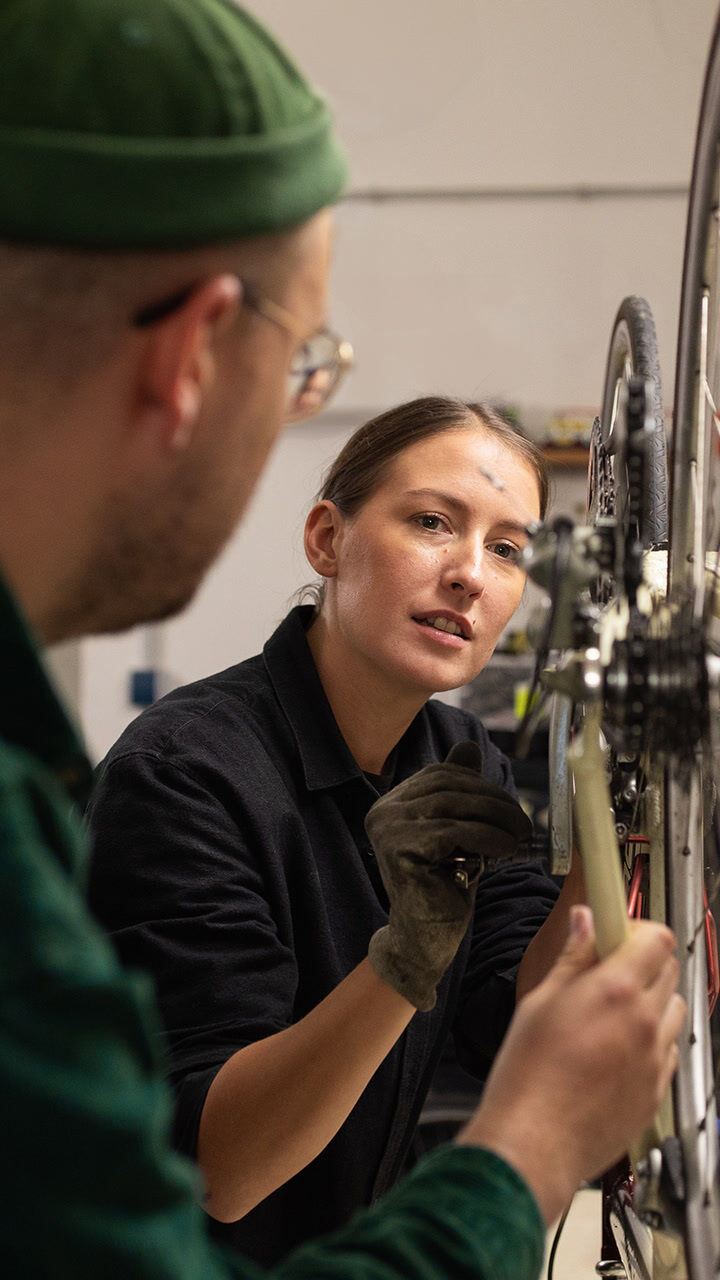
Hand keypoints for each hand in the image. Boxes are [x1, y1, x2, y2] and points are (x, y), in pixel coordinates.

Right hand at [365, 741, 531, 1010]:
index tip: (510, 805)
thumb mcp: (455, 831)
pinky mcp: (398, 849)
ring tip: (521, 835)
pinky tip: (507, 850)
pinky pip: (453, 832)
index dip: (480, 784)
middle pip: (448, 787)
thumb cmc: (442, 885)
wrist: (423, 939)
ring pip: (453, 807)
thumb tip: (467, 747)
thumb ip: (457, 792)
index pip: (440, 774)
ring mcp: (387, 829)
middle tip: (524, 820)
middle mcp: (382, 811)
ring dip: (496, 818)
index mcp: (391, 803)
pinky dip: (488, 837)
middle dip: (493, 800)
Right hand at [458, 907, 685, 1223]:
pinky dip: (651, 1041)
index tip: (617, 932)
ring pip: (674, 1009)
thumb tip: (584, 923)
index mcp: (616, 990)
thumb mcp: (540, 1001)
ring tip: (611, 1013)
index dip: (637, 929)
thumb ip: (572, 958)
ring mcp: (655, 1059)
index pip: (657, 937)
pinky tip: (614, 1049)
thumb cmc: (528, 1075)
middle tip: (607, 970)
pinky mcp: (657, 1091)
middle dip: (642, 961)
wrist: (535, 1141)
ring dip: (651, 1001)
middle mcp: (645, 1022)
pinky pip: (668, 1051)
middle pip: (669, 969)